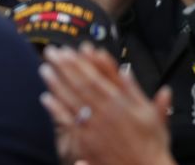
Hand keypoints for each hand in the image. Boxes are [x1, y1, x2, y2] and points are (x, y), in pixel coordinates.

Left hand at [39, 44, 174, 164]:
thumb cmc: (150, 145)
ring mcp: (94, 127)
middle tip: (51, 53)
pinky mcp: (86, 141)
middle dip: (64, 67)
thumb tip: (125, 69)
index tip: (69, 50)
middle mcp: (105, 112)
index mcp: (120, 103)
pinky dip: (56, 109)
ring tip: (44, 69)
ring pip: (71, 100)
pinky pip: (68, 122)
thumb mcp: (150, 113)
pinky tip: (46, 98)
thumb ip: (135, 91)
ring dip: (56, 83)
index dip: (80, 62)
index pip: (95, 77)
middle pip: (80, 85)